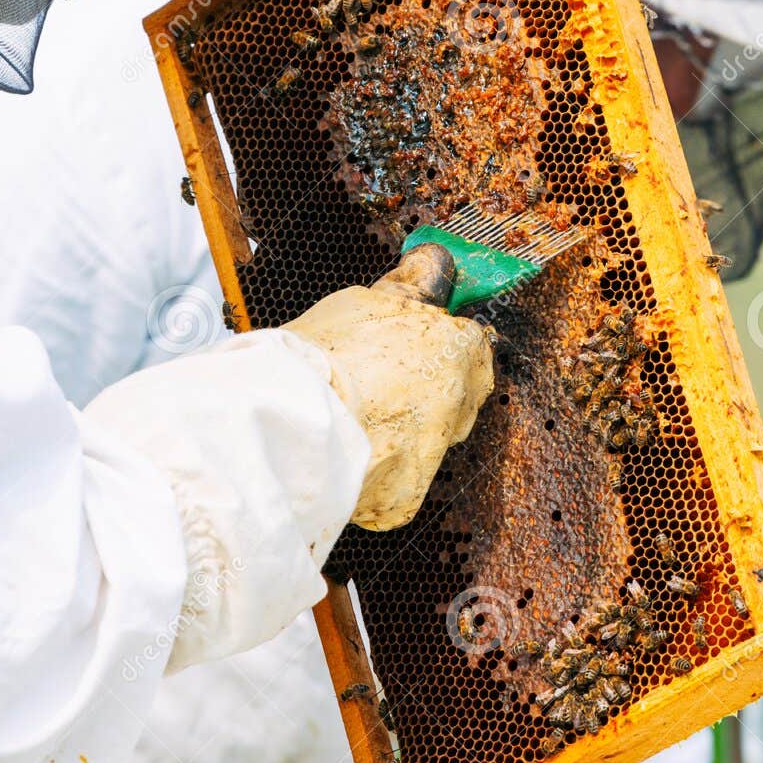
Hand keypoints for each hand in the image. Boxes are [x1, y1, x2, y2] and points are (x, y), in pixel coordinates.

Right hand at [284, 246, 493, 531]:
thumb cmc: (326, 356)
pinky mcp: (401, 500)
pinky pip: (396, 487)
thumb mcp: (369, 300)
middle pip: (459, 398)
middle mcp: (457, 406)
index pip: (474, 344)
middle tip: (383, 380)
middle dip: (430, 390)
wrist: (289, 419)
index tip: (419, 340)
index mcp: (458, 351)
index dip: (443, 341)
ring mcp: (431, 456)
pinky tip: (344, 453)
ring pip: (427, 443)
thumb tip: (433, 262)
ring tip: (354, 417)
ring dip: (401, 433)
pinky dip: (376, 475)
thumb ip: (411, 286)